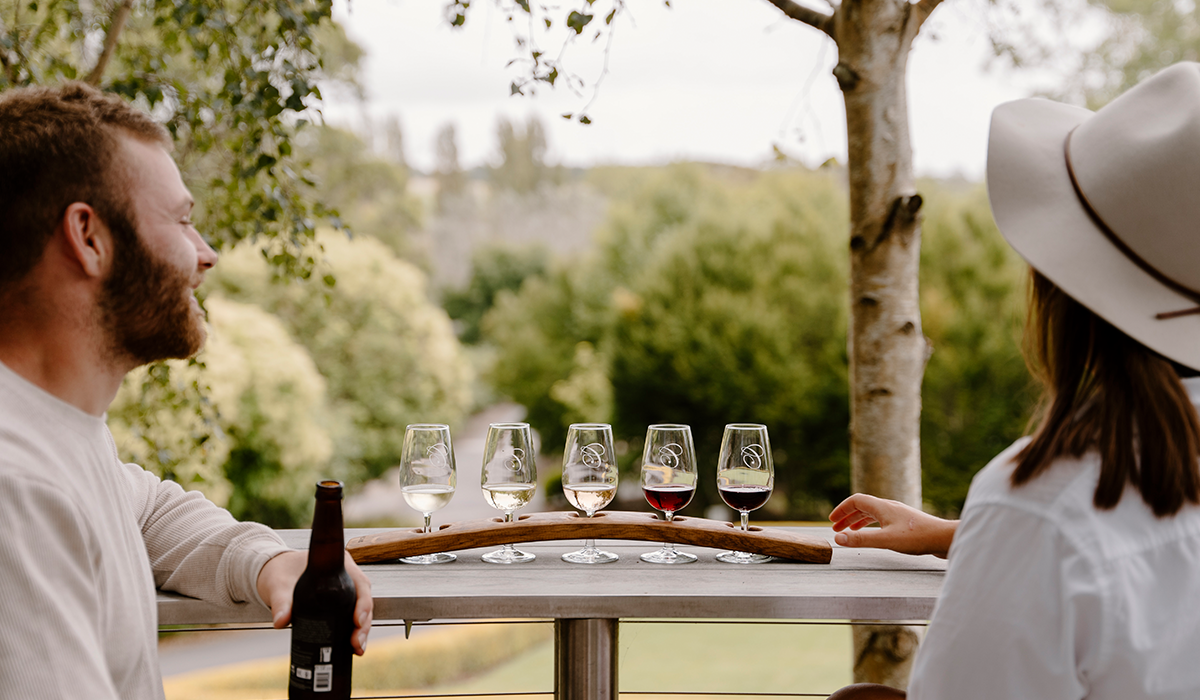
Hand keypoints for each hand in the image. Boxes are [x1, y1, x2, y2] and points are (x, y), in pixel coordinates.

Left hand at [257, 550, 373, 654]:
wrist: (273, 573)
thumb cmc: (279, 571)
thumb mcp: (279, 586)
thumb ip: (280, 603)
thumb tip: (281, 622)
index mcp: (336, 565)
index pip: (360, 583)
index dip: (363, 603)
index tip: (357, 621)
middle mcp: (345, 575)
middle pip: (363, 599)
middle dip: (363, 624)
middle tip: (355, 643)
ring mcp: (343, 589)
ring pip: (360, 609)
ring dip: (361, 630)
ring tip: (356, 648)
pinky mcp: (337, 602)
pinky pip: (350, 616)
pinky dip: (352, 631)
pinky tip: (351, 646)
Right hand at [828, 493, 957, 557]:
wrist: (944, 538)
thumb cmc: (918, 538)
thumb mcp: (886, 540)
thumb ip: (861, 539)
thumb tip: (837, 538)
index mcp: (883, 507)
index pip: (856, 500)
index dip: (842, 509)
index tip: (832, 521)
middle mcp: (889, 507)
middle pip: (863, 506)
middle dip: (847, 516)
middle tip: (836, 528)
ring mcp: (898, 514)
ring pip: (873, 513)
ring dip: (858, 521)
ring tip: (850, 532)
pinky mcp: (906, 523)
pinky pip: (882, 520)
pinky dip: (871, 526)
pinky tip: (875, 535)